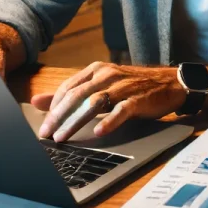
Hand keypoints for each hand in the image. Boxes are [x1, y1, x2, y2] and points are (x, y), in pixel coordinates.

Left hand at [32, 62, 187, 141]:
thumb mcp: (101, 86)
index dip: (53, 108)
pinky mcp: (139, 99)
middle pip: (77, 95)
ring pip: (94, 103)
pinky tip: (100, 132)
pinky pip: (122, 110)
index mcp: (97, 70)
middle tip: (47, 135)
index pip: (68, 88)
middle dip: (58, 117)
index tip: (43, 127)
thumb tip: (37, 101)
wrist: (171, 83)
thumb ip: (71, 93)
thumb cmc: (134, 86)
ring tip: (63, 137)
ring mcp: (124, 87)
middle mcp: (108, 75)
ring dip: (76, 121)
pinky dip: (110, 121)